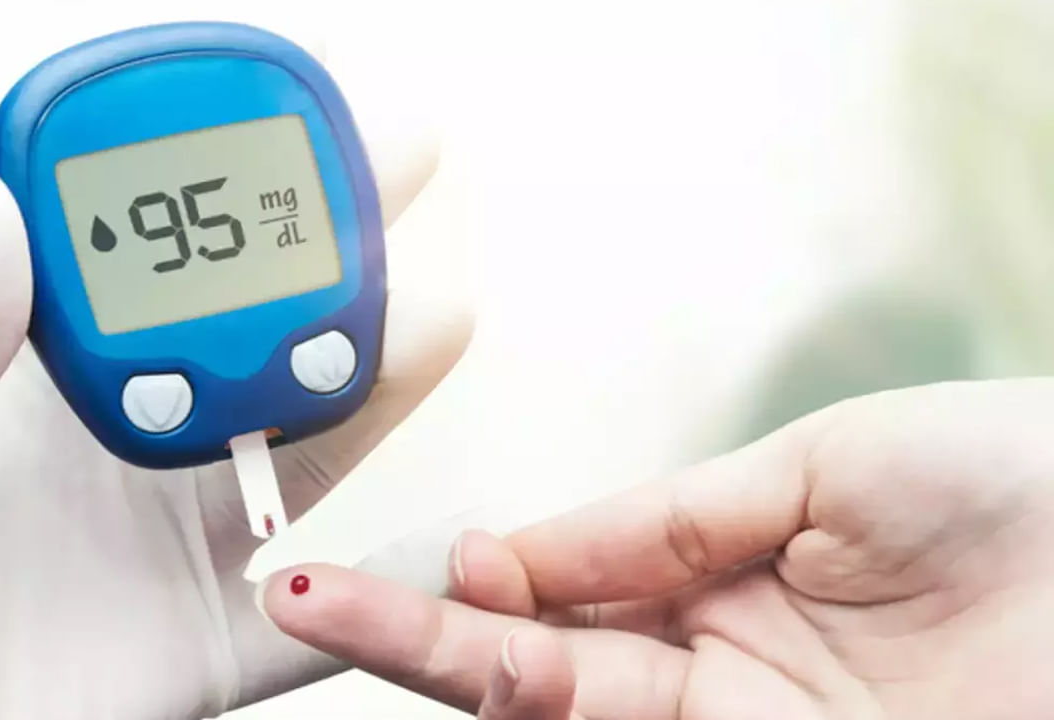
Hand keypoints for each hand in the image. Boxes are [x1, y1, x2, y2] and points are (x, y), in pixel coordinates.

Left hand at [0, 64, 472, 718]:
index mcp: (34, 391)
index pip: (152, 268)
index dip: (216, 184)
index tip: (273, 112)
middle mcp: (124, 456)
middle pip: (256, 343)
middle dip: (331, 253)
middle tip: (394, 171)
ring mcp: (167, 552)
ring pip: (305, 457)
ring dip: (373, 387)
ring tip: (433, 315)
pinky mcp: (192, 657)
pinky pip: (308, 629)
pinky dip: (387, 594)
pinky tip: (450, 541)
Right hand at [261, 379, 1053, 718]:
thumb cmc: (1011, 486)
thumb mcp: (820, 470)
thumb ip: (667, 521)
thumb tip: (520, 548)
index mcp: (719, 581)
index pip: (561, 592)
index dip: (475, 577)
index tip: (404, 554)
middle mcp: (720, 671)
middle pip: (536, 665)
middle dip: (414, 631)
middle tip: (303, 596)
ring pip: (567, 714)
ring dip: (455, 668)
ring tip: (340, 611)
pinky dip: (557, 714)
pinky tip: (487, 668)